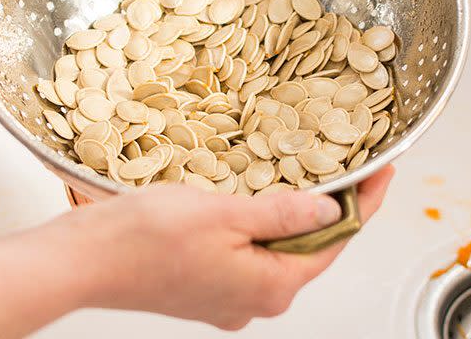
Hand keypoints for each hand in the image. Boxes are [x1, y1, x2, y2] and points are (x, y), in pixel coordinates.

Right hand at [50, 166, 393, 330]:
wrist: (88, 258)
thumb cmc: (146, 236)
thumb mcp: (224, 214)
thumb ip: (282, 215)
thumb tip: (331, 214)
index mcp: (268, 286)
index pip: (336, 244)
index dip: (364, 205)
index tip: (381, 174)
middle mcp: (253, 300)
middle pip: (309, 251)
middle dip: (330, 211)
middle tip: (344, 169)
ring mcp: (229, 296)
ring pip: (278, 251)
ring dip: (292, 216)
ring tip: (304, 179)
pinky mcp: (208, 285)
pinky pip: (251, 253)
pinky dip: (262, 226)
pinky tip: (256, 201)